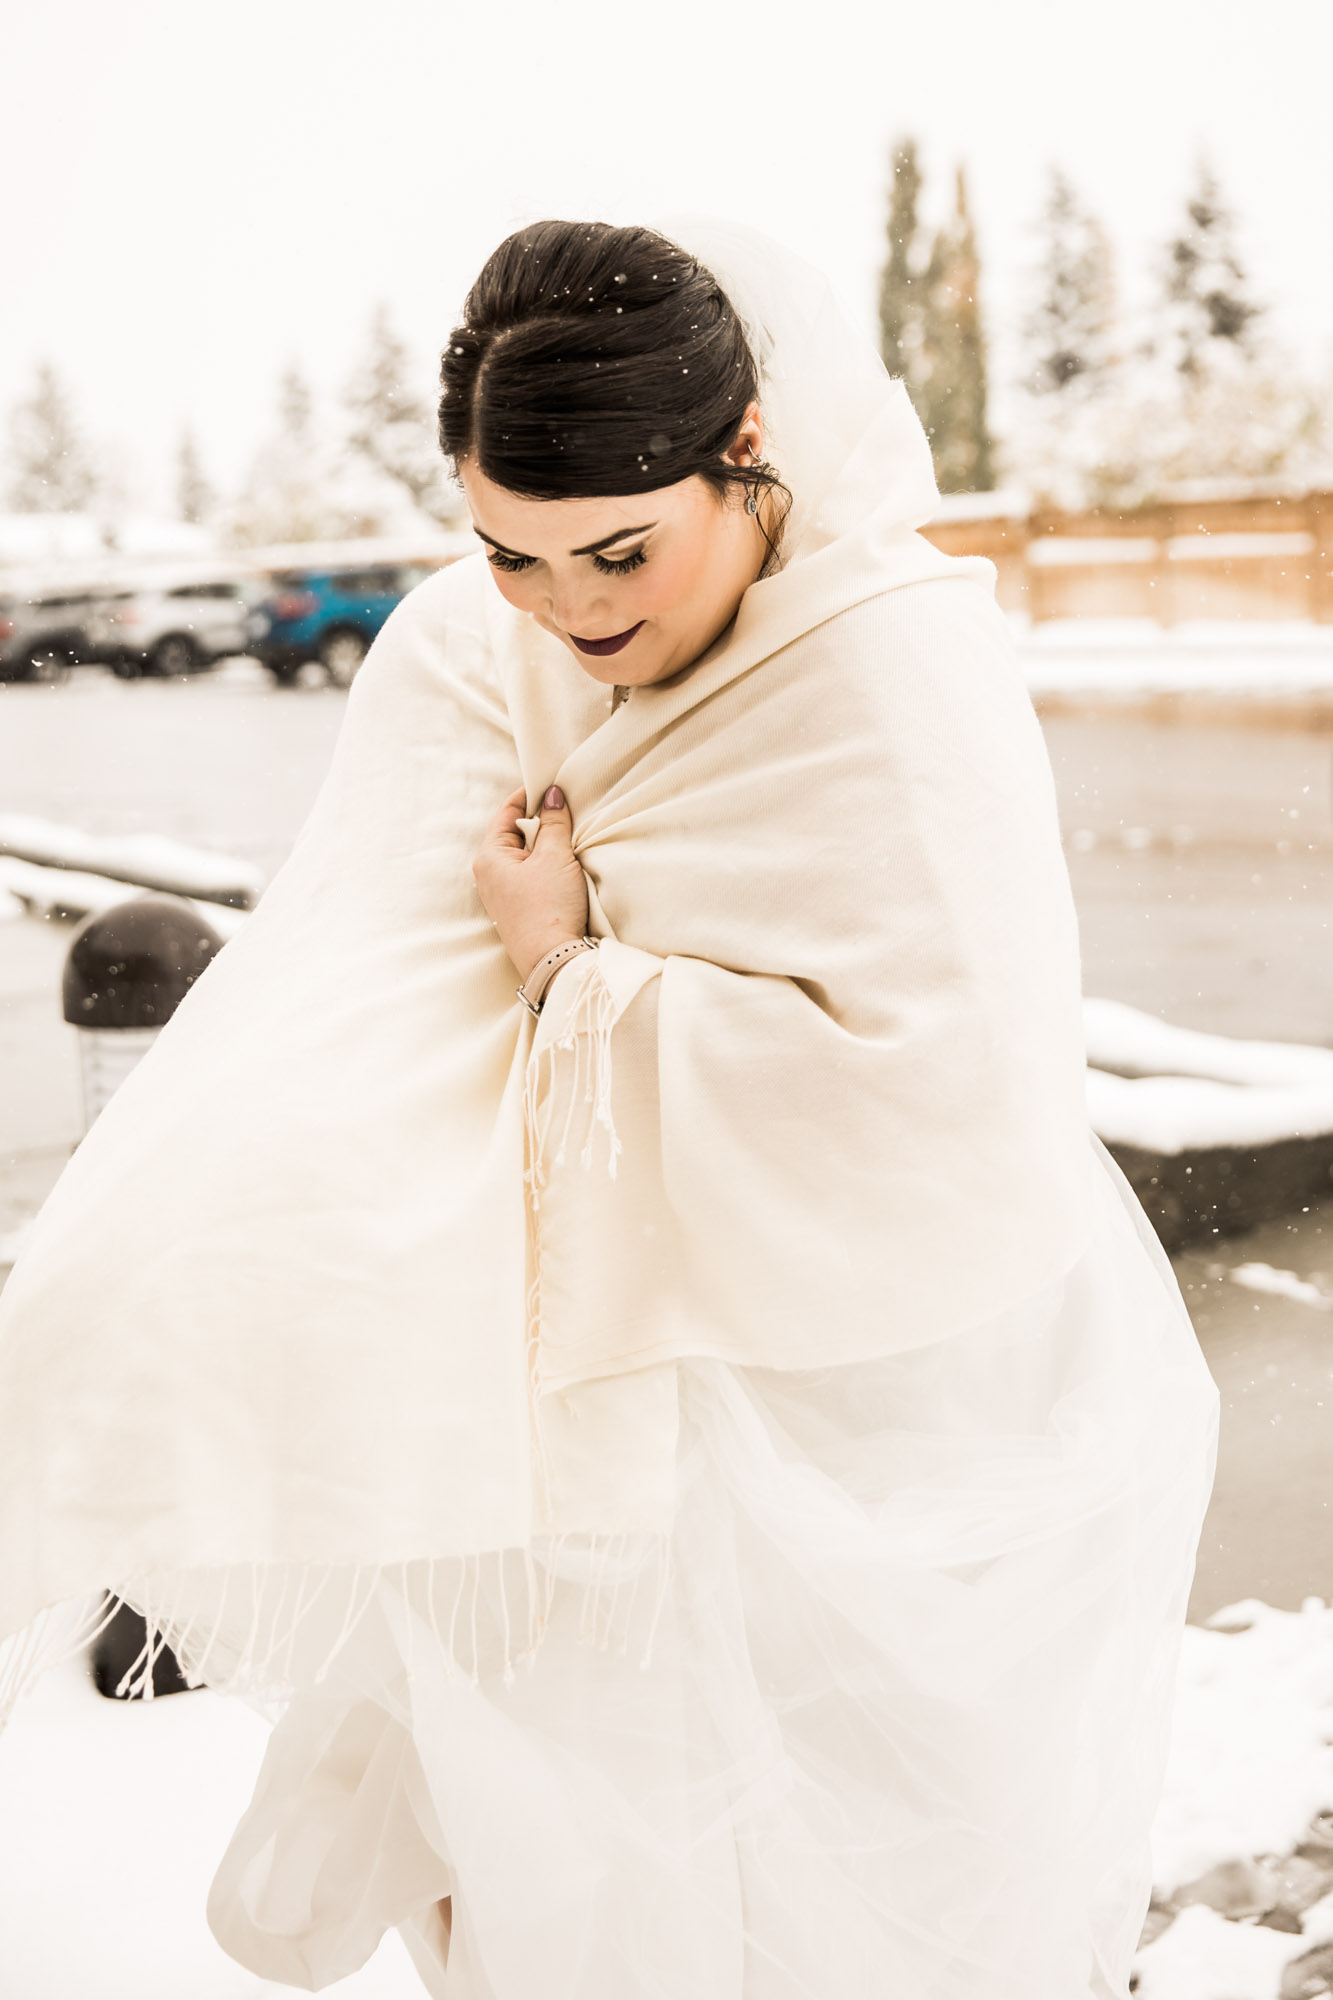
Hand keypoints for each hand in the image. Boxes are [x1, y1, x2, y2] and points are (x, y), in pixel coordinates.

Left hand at [472, 783, 589, 982]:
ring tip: (570, 840)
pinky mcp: (517, 910)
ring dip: (546, 847)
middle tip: (568, 812)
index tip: (553, 785)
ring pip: (525, 856)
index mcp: (489, 857)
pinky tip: (564, 869)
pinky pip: (530, 877)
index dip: (530, 796)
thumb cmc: (549, 908)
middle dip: (541, 823)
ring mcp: (502, 895)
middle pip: (516, 834)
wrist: (552, 961)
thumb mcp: (555, 857)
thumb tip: (552, 794)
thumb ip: (554, 822)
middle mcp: (489, 875)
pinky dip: (546, 867)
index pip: (508, 813)